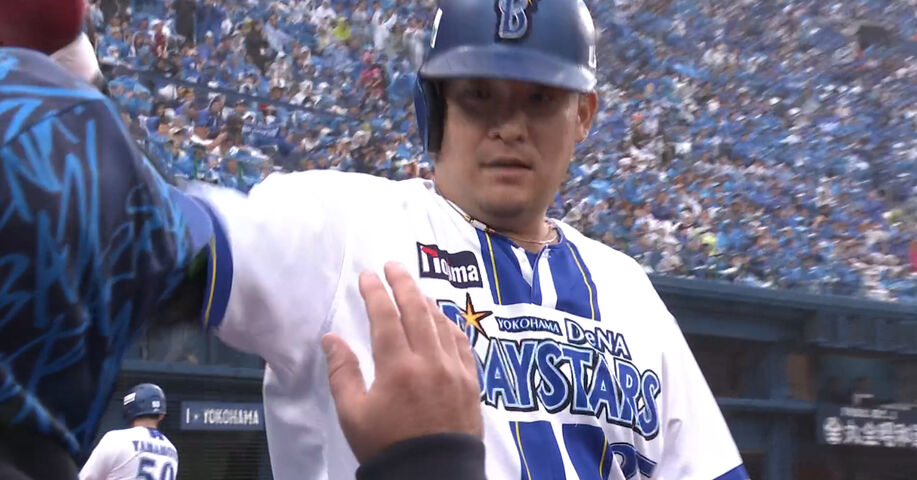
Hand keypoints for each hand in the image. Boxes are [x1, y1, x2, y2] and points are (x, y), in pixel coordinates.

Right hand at [322, 262, 482, 462]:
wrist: (433, 475)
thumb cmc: (387, 447)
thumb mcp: (353, 415)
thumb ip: (342, 373)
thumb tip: (331, 339)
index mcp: (397, 367)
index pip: (385, 316)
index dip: (375, 292)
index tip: (367, 274)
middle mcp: (430, 361)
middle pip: (417, 310)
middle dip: (403, 283)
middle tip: (393, 265)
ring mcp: (455, 370)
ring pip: (442, 323)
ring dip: (427, 302)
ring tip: (414, 290)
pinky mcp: (472, 382)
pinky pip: (463, 343)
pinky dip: (450, 326)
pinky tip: (443, 320)